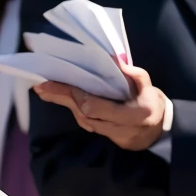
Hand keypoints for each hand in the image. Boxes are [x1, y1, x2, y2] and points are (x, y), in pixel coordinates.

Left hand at [32, 64, 168, 151]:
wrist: (155, 133)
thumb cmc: (151, 105)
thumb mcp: (150, 89)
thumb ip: (135, 75)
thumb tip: (115, 61)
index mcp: (132, 116)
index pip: (96, 107)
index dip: (77, 96)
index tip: (62, 82)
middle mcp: (116, 128)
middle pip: (82, 112)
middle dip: (61, 97)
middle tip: (40, 85)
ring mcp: (106, 134)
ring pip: (80, 117)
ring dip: (61, 101)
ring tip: (43, 87)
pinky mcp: (99, 133)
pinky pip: (82, 119)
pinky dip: (69, 105)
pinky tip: (55, 95)